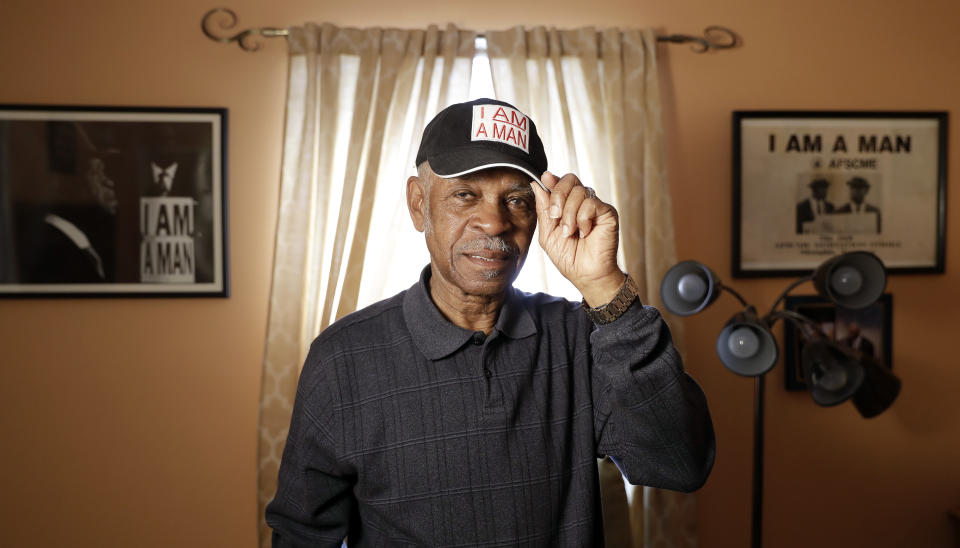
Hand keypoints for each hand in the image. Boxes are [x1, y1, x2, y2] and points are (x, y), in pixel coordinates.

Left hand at [531, 171, 624, 306]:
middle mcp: (582, 202)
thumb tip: (536, 185)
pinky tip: (585, 232)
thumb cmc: (568, 257)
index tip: (545, 178)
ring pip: (579, 192)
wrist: (585, 274)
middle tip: (555, 216)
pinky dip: (583, 219)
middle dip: (558, 196)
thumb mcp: (547, 234)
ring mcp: (595, 206)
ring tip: (570, 232)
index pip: (560, 182)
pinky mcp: (607, 212)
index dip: (552, 179)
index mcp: (566, 205)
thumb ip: (543, 210)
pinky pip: (591, 203)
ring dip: (569, 214)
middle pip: (570, 179)